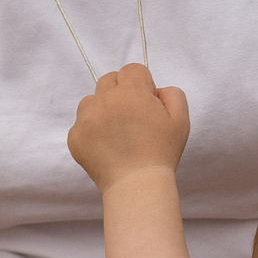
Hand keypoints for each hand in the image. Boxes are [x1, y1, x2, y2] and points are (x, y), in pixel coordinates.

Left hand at [68, 63, 189, 190]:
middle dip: (121, 92)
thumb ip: (171, 93)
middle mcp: (105, 100)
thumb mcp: (181, 120)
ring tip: (117, 133)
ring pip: (92, 100)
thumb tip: (154, 89)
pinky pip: (82, 123)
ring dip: (103, 109)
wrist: (137, 186)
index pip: (132, 70)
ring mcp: (86, 119)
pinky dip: (92, 131)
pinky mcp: (75, 137)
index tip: (147, 104)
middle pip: (109, 80)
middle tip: (132, 118)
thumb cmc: (162, 153)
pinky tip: (107, 147)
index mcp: (131, 92)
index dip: (142, 85)